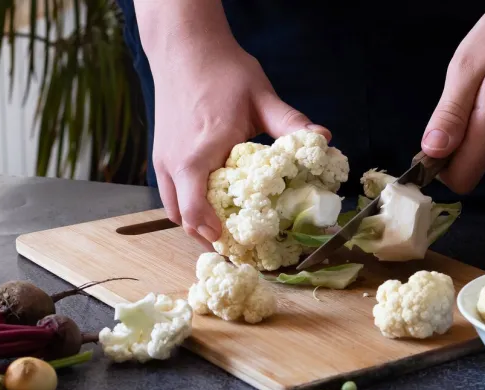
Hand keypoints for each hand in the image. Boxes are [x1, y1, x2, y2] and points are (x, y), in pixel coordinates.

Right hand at [136, 1, 328, 247]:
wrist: (185, 47)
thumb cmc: (222, 71)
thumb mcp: (262, 97)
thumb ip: (291, 123)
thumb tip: (324, 139)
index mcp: (198, 154)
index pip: (196, 211)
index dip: (215, 235)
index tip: (240, 247)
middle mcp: (173, 162)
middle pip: (183, 219)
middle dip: (209, 237)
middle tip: (241, 245)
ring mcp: (162, 159)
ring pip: (173, 209)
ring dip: (197, 223)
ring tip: (227, 229)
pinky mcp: (160, 153)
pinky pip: (170, 193)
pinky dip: (188, 206)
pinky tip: (213, 203)